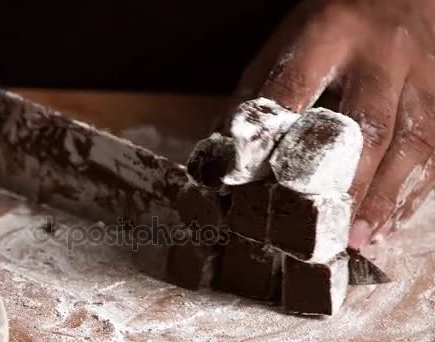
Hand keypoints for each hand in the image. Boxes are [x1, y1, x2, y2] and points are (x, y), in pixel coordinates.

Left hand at [229, 0, 434, 247]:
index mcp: (329, 34)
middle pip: (364, 126)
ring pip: (409, 145)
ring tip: (354, 238)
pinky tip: (388, 224)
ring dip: (381, 198)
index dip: (272, 135)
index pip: (295, 87)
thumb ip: (260, 91)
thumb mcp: (288, 41)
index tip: (249, 179)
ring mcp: (421, 79)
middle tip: (317, 227)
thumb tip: (226, 151)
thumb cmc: (333, 25)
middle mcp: (381, 57)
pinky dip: (411, 195)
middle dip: (342, 182)